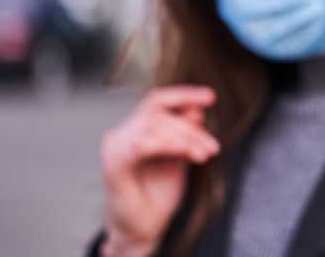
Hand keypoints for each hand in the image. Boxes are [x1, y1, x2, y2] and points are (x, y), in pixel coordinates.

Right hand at [100, 86, 218, 255]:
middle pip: (159, 112)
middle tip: (211, 148)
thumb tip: (198, 109)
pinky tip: (186, 153)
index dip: (183, 94)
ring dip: (185, 139)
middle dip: (190, 128)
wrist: (142, 230)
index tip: (210, 96)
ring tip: (204, 155)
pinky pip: (143, 145)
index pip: (157, 101)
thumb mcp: (179, 158)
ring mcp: (115, 148)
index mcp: (135, 129)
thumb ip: (185, 133)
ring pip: (154, 126)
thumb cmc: (157, 195)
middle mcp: (121, 134)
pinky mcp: (114, 165)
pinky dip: (168, 145)